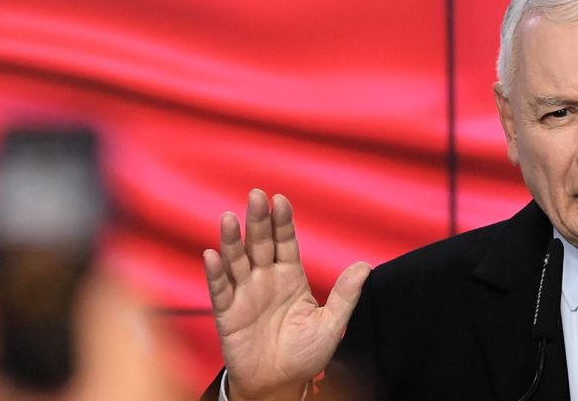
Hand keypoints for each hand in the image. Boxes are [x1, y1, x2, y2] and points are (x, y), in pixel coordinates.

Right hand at [203, 190, 370, 400]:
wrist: (280, 385)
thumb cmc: (306, 354)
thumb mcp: (331, 324)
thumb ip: (345, 295)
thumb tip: (365, 266)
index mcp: (290, 277)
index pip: (285, 242)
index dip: (283, 221)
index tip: (281, 199)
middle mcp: (265, 279)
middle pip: (260, 244)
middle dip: (259, 220)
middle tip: (256, 196)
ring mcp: (245, 294)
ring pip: (237, 261)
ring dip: (232, 240)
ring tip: (229, 218)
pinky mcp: (228, 314)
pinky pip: (220, 290)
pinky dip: (215, 273)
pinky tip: (212, 254)